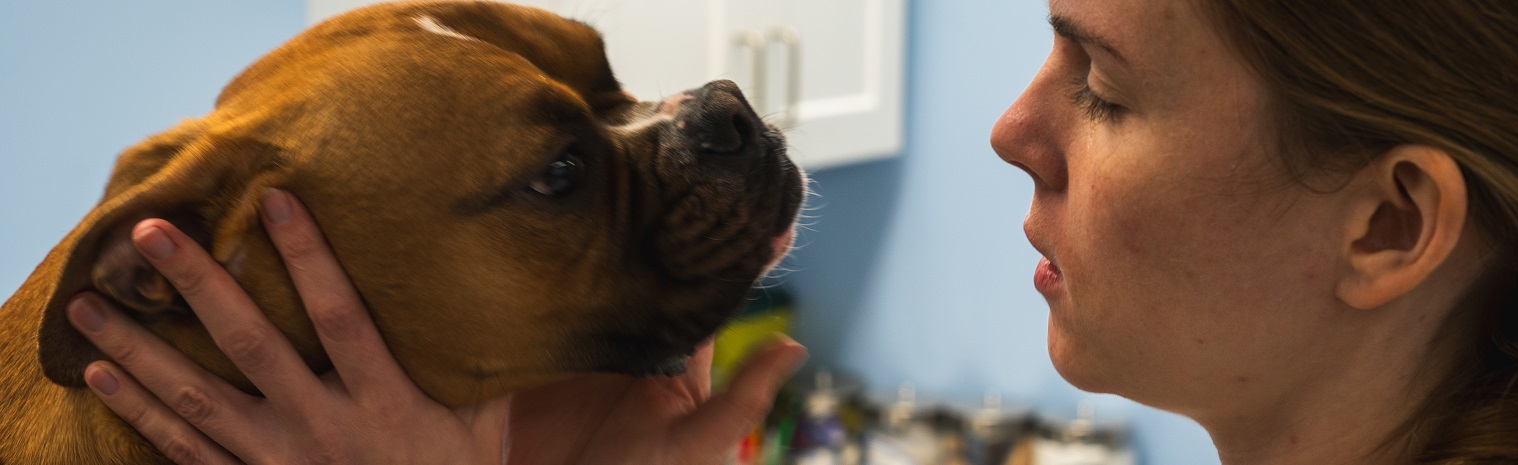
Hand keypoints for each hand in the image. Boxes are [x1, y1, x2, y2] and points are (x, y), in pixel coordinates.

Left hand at [67, 188, 807, 464]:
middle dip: (202, 288)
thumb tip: (782, 356)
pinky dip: (151, 422)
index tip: (274, 196)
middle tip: (156, 229)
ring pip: (206, 409)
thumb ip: (693, 410)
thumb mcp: (599, 460)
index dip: (311, 256)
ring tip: (93, 306)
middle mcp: (334, 443)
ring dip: (148, 355)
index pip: (349, 321)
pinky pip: (198, 460)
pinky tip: (110, 383)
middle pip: (254, 354)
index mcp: (403, 418)